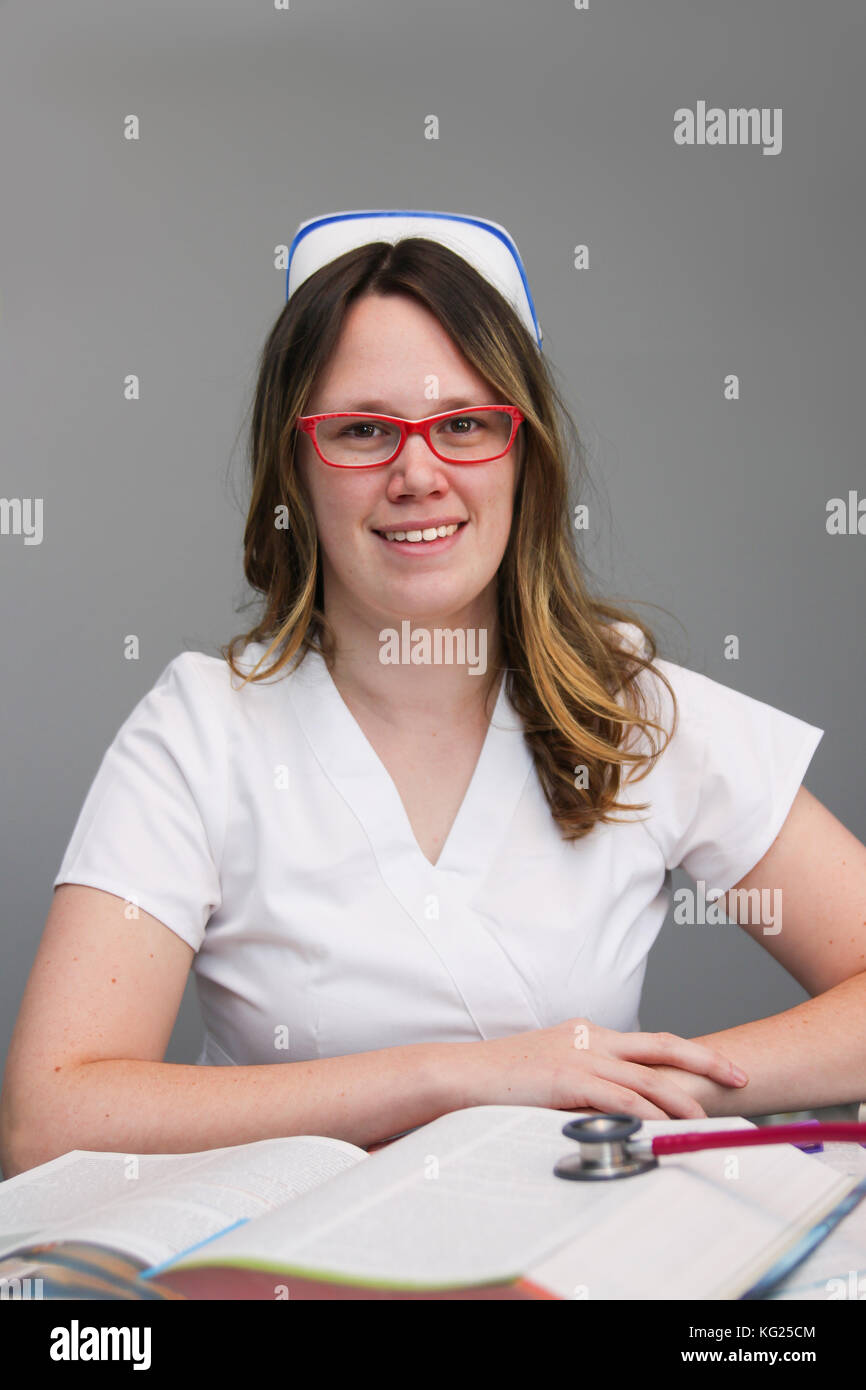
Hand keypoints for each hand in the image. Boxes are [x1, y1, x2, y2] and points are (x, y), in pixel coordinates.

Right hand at [453, 1017, 748, 1119]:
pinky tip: (665, 1126)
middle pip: (662, 1045)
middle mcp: (591, 1038)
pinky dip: (647, 1112)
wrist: (460, 1074)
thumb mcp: (549, 1071)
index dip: (687, 1055)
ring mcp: (580, 1056)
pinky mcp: (567, 1079)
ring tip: (708, 1116)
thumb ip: (583, 1081)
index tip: (716, 1067)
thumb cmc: (501, 1078)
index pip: (648, 1042)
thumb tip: (613, 1105)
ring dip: (683, 1097)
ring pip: (647, 1074)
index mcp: (588, 1033)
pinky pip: (619, 1097)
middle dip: (706, 1060)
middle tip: (739, 1076)